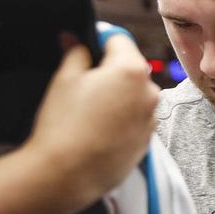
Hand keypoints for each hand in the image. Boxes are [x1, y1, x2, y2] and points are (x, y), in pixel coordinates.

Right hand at [0, 33, 158, 213]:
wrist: (66, 175)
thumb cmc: (63, 124)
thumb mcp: (64, 79)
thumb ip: (75, 52)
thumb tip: (74, 38)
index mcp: (131, 69)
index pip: (118, 39)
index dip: (98, 42)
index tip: (84, 53)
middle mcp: (150, 92)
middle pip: (130, 68)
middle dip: (110, 72)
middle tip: (83, 87)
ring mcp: (151, 119)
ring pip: (134, 96)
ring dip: (118, 97)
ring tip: (89, 113)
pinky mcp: (147, 142)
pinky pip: (136, 120)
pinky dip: (122, 120)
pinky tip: (98, 131)